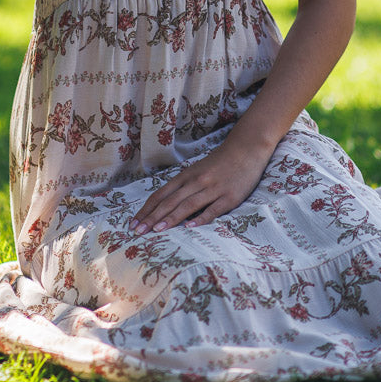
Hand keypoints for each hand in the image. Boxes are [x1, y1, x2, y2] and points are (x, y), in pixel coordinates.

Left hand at [129, 132, 273, 233]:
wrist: (246, 150)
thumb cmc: (218, 163)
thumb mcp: (197, 170)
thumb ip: (182, 186)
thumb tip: (163, 205)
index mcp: (186, 176)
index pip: (161, 195)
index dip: (147, 209)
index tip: (134, 223)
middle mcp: (196, 182)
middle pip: (170, 201)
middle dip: (152, 217)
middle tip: (138, 231)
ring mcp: (213, 189)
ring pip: (188, 205)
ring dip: (171, 218)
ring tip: (157, 230)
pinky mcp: (229, 197)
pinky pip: (213, 209)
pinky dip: (201, 218)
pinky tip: (190, 227)